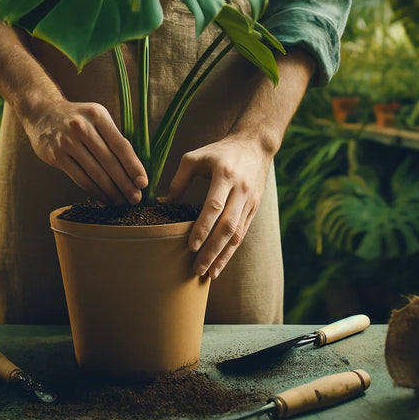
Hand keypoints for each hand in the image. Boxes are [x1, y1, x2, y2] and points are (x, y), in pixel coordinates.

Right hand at [23, 100, 147, 205]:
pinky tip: (103, 198)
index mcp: (98, 115)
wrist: (42, 113)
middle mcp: (82, 127)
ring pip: (94, 172)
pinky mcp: (56, 155)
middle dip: (124, 183)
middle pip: (108, 161)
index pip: (120, 144)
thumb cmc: (78, 119)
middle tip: (135, 198)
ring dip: (110, 191)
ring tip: (121, 202)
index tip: (143, 183)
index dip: (133, 166)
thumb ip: (113, 137)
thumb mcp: (97, 118)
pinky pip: (79, 178)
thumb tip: (134, 168)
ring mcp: (67, 141)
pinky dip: (94, 191)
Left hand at [166, 136, 271, 278]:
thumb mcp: (195, 158)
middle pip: (228, 226)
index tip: (191, 245)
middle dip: (213, 250)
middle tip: (197, 268)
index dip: (203, 228)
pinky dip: (232, 250)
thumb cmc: (219, 151)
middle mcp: (241, 190)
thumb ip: (179, 181)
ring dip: (224, 256)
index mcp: (225, 175)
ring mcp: (250, 201)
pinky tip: (221, 262)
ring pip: (238, 234)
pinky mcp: (254, 208)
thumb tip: (163, 204)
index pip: (214, 206)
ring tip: (210, 274)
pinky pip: (243, 233)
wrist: (255, 145)